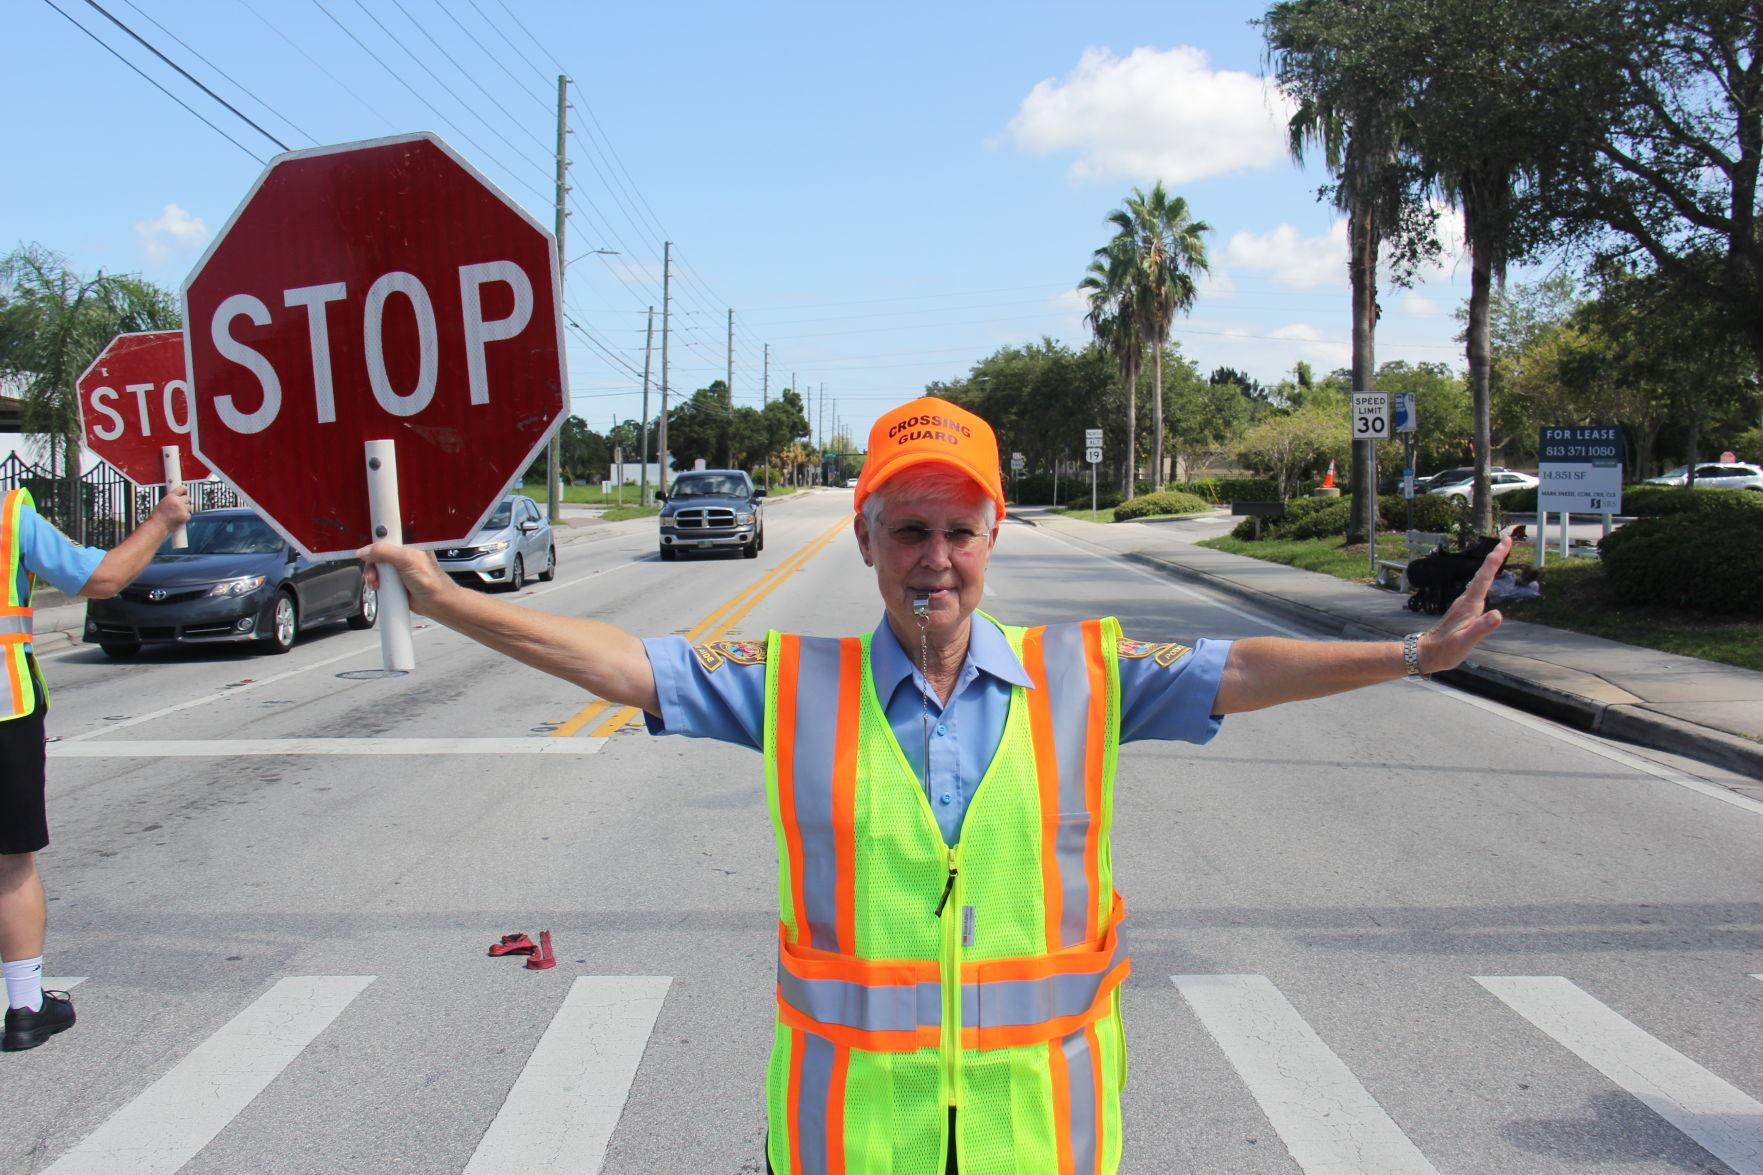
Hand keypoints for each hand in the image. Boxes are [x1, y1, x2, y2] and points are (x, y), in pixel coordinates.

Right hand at [151, 484, 191, 528]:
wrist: (158, 525)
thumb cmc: (158, 516)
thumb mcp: (162, 502)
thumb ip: (171, 498)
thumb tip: (177, 497)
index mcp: (171, 496)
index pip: (182, 488)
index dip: (184, 490)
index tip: (186, 491)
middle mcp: (177, 501)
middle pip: (188, 498)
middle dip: (185, 502)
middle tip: (180, 506)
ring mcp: (182, 508)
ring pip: (190, 506)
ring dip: (186, 509)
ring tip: (178, 513)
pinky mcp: (185, 516)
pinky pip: (189, 514)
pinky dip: (186, 517)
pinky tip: (179, 518)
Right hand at [356, 541, 451, 614]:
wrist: (438, 603)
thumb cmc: (430, 581)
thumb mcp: (407, 560)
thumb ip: (385, 552)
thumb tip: (364, 551)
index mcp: (406, 547)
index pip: (384, 542)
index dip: (374, 547)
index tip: (366, 554)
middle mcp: (401, 558)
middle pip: (377, 557)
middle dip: (372, 566)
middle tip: (373, 576)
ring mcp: (398, 572)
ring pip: (377, 570)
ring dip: (372, 577)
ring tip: (376, 585)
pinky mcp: (395, 585)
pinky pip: (380, 582)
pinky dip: (376, 585)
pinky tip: (378, 589)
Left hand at [1418, 536, 1511, 672]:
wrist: (1427, 654)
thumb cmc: (1446, 650)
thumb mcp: (1466, 641)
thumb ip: (1481, 628)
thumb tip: (1498, 614)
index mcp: (1469, 604)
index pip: (1485, 576)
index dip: (1496, 558)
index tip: (1505, 541)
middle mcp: (1466, 600)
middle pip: (1483, 573)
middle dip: (1496, 556)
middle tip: (1508, 540)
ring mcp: (1464, 604)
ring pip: (1480, 580)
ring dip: (1491, 566)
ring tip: (1501, 553)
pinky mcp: (1464, 610)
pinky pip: (1478, 588)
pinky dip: (1486, 578)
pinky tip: (1488, 580)